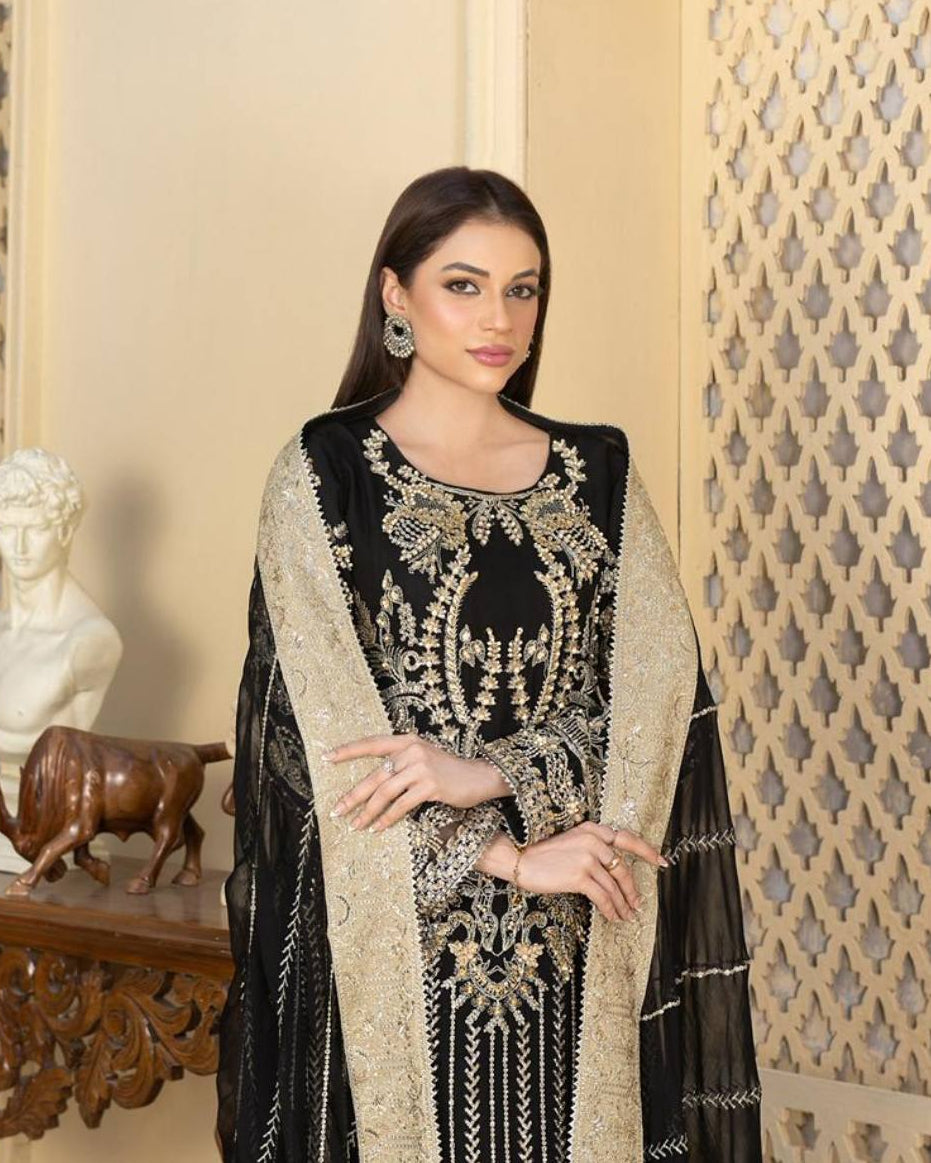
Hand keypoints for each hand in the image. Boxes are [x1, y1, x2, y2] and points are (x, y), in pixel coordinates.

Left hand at [324, 732, 509, 831]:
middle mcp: (411, 750)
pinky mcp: (430, 785)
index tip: (326, 758)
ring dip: (367, 812)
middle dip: (352, 796)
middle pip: (374, 775)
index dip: (348, 751)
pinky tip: (378, 828)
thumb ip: (401, 764)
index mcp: (407, 741)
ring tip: (356, 825)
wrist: (479, 777)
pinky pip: (401, 805)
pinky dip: (387, 818)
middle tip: (336, 810)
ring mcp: (421, 767)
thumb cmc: (448, 772)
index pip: (372, 744)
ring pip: (385, 792)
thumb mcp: (423, 760)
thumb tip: (373, 785)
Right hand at [513, 821, 668, 921]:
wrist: (518, 858)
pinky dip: (611, 910)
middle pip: (623, 869)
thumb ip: (593, 849)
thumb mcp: (571, 842)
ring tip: (626, 915)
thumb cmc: (542, 854)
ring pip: (614, 886)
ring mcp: (587, 857)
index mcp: (593, 829)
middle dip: (632, 890)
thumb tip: (614, 871)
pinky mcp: (580, 875)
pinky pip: (603, 897)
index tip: (661, 861)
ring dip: (622, 904)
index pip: (627, 838)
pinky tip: (613, 917)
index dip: (647, 851)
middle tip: (637, 904)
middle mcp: (593, 839)